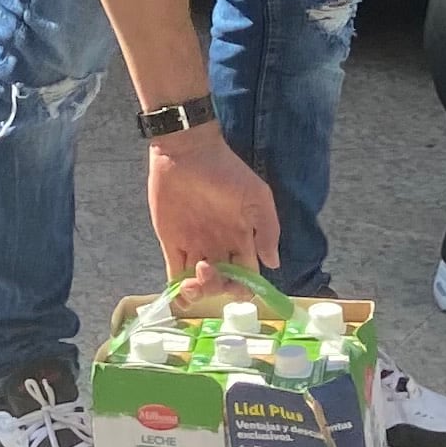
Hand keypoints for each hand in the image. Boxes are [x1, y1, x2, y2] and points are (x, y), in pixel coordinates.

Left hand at [144, 125, 279, 287]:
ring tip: (195, 279)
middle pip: (222, 282)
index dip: (245, 286)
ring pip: (199, 282)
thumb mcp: (257, 196)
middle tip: (211, 272)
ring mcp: (194, 246)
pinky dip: (178, 291)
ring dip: (200, 291)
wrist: (187, 152)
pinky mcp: (172, 242)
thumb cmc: (226, 170)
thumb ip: (268, 230)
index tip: (241, 286)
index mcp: (241, 238)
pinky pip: (174, 274)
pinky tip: (182, 294)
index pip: (246, 274)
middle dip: (219, 288)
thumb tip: (273, 264)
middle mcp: (219, 246)